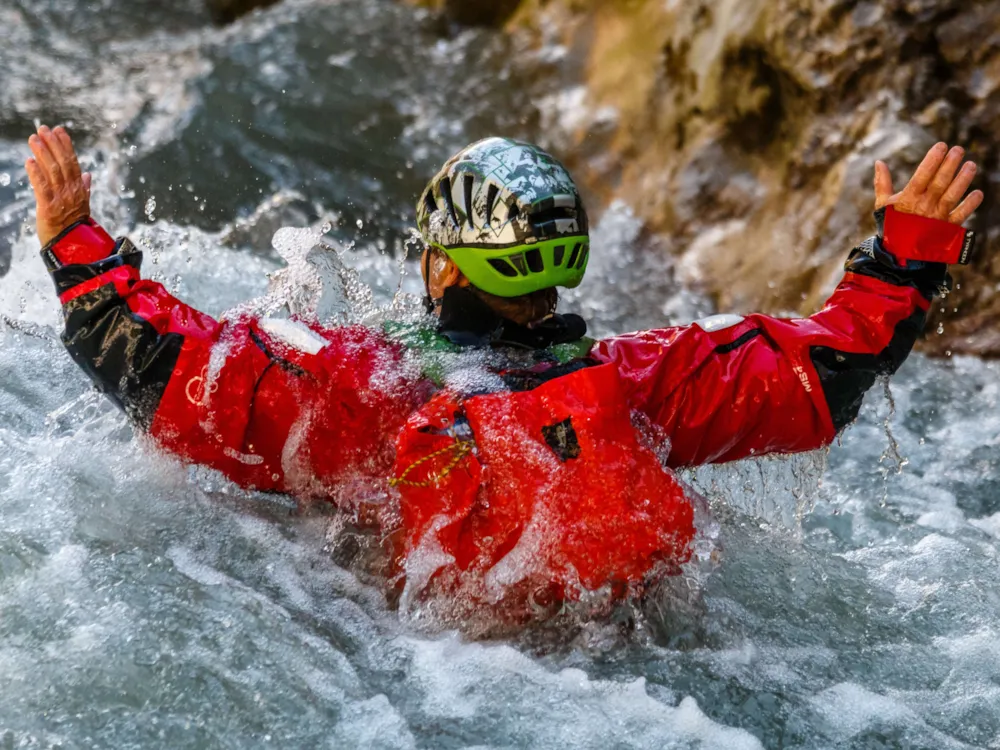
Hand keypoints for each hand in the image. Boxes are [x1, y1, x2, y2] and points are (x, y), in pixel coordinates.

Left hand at [25, 125, 91, 246]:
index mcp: (80, 190)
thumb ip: (85, 188)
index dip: (66, 146)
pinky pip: (42, 187)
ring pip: (52, 172)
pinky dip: (35, 173)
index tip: (59, 131)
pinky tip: (29, 161)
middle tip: (43, 129)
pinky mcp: (48, 207)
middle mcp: (72, 192)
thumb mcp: (83, 206)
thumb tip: (88, 174)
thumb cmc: (74, 227)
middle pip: (63, 163)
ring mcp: (61, 199)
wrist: (72, 247)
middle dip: (52, 144)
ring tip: (34, 139)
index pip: (73, 163)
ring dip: (42, 153)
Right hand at [875, 143, 983, 224]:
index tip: (941, 146)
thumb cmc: (891, 226)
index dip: (932, 159)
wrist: (898, 254)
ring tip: (971, 165)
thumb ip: (882, 183)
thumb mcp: (883, 205)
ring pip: (953, 195)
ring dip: (963, 179)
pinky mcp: (946, 228)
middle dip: (950, 164)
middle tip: (959, 149)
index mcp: (908, 198)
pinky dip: (970, 204)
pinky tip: (978, 193)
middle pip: (940, 182)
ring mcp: (937, 217)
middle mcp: (924, 206)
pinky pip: (961, 214)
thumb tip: (879, 162)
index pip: (922, 175)